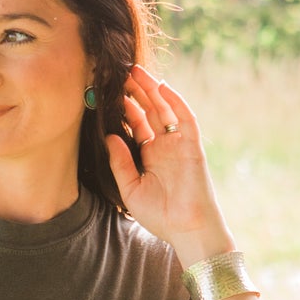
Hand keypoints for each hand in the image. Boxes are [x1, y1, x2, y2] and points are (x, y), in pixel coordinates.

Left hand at [104, 65, 233, 263]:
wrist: (187, 229)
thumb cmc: (159, 216)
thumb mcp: (130, 188)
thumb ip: (120, 162)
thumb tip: (109, 136)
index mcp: (149, 156)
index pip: (135, 125)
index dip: (123, 108)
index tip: (107, 92)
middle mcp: (164, 146)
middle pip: (149, 111)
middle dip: (136, 92)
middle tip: (119, 72)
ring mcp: (178, 144)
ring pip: (165, 109)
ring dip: (152, 90)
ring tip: (135, 71)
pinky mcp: (192, 145)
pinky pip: (185, 118)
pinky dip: (175, 101)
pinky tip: (162, 86)